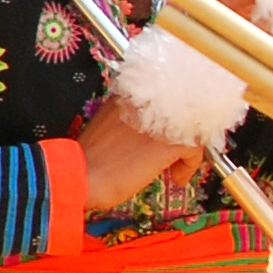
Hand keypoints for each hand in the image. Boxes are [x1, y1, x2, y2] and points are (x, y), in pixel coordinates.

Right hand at [77, 100, 201, 208]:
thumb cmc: (87, 159)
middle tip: (178, 155)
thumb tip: (153, 133)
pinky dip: (190, 165)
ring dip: (187, 152)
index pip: (167, 99)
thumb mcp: (109, 128)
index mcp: (128, 95)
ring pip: (191, 129)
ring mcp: (160, 120)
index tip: (169, 138)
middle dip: (183, 135)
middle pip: (183, 111)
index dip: (174, 121)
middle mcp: (147, 101)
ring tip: (176, 168)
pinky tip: (177, 177)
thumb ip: (131, 122)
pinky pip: (195, 148)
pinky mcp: (168, 142)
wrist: (77, 175)